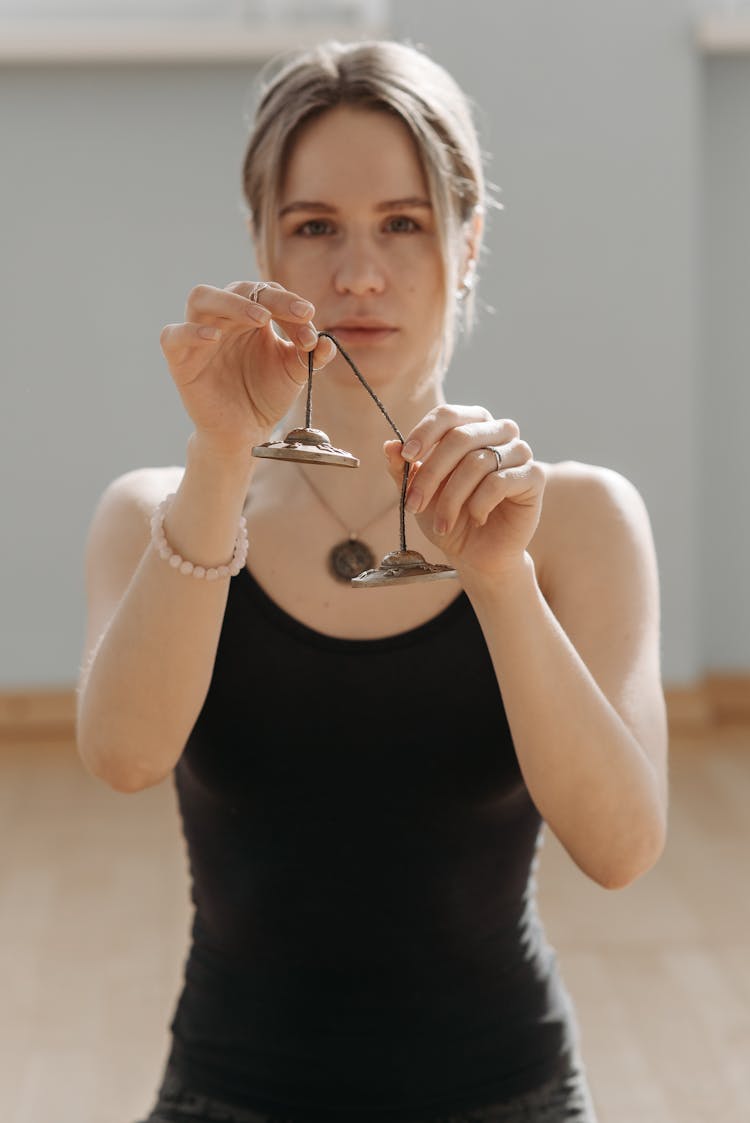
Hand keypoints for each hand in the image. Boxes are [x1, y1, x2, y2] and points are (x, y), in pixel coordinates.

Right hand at [159, 281, 336, 455]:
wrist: (244, 433)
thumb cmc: (265, 396)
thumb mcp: (294, 373)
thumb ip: (311, 355)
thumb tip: (328, 342)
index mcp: (251, 316)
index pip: (268, 294)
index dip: (290, 304)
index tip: (311, 322)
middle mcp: (224, 319)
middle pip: (238, 288)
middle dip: (270, 297)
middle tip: (298, 313)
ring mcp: (199, 336)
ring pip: (200, 297)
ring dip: (232, 302)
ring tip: (260, 317)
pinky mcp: (180, 359)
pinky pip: (173, 335)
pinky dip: (190, 331)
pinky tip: (213, 337)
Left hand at [384, 405, 544, 578]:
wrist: (477, 554)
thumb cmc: (449, 516)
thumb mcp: (418, 492)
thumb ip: (402, 469)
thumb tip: (389, 446)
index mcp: (472, 425)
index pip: (447, 415)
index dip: (424, 433)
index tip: (405, 457)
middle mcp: (499, 431)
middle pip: (459, 438)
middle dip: (430, 475)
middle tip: (413, 505)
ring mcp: (520, 451)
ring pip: (477, 462)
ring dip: (451, 499)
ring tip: (443, 523)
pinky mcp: (534, 476)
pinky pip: (499, 481)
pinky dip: (479, 504)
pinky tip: (477, 519)